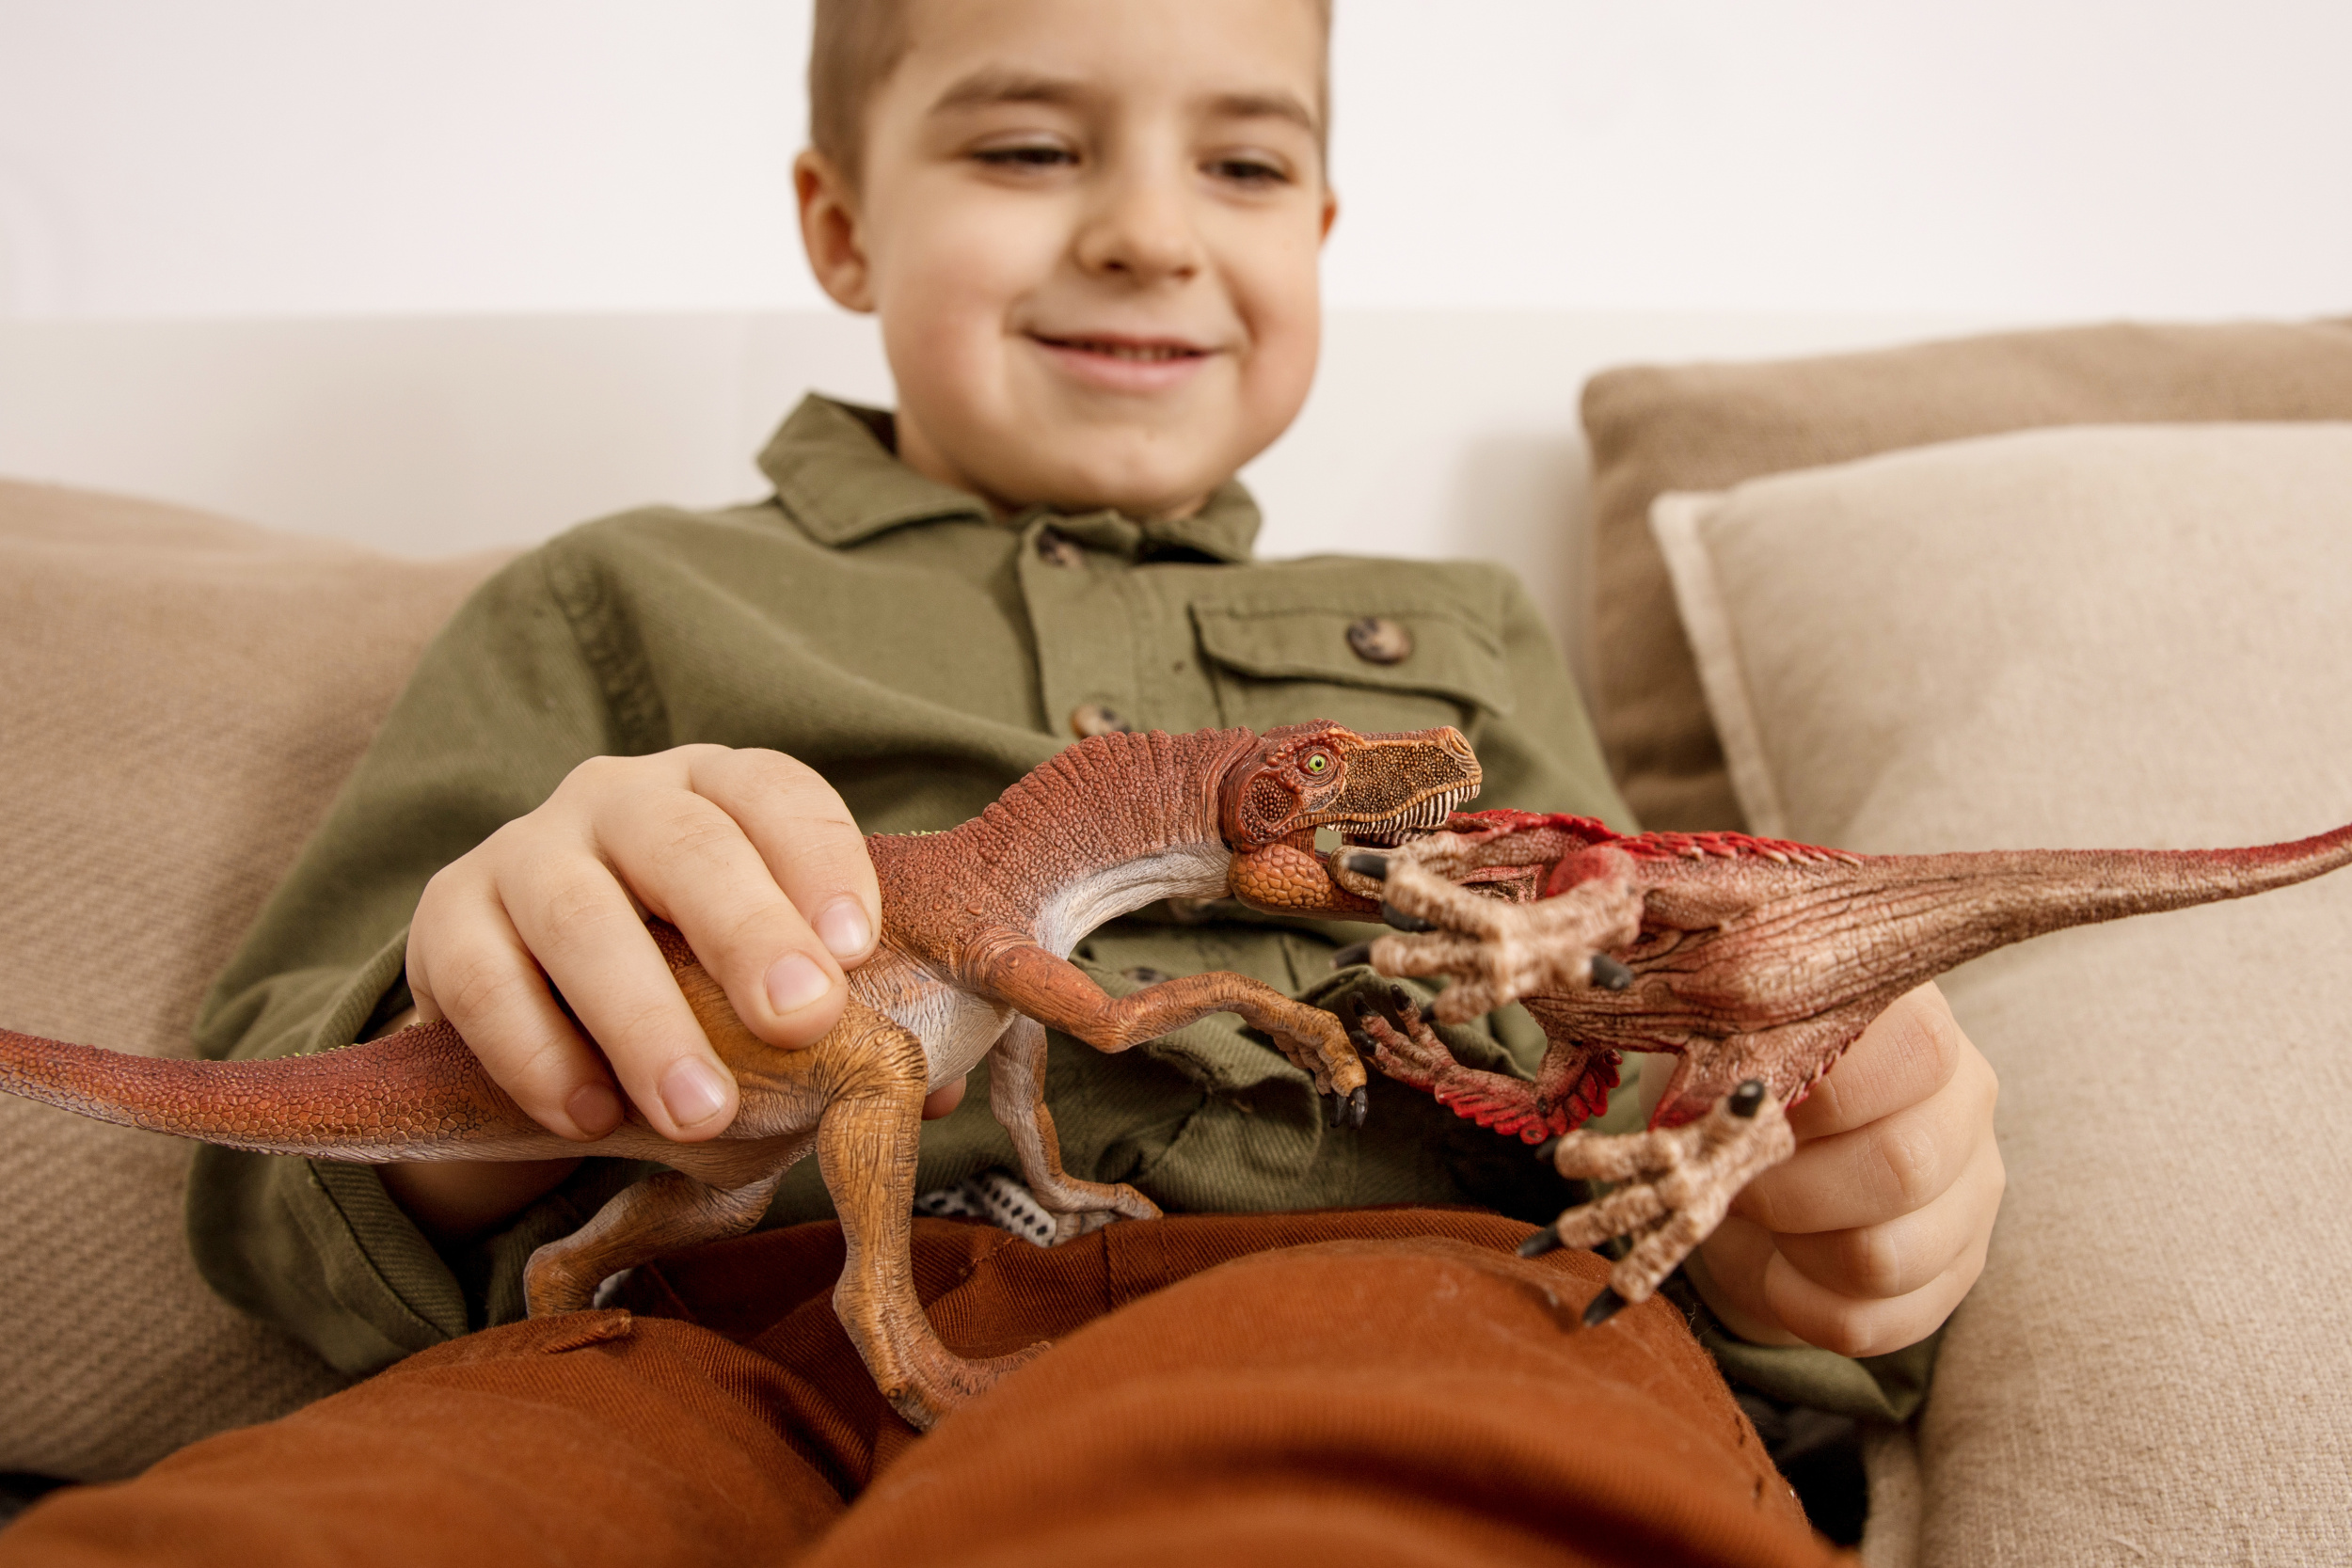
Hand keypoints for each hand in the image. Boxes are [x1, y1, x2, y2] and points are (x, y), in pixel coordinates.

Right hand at [382, 746, 896, 1240]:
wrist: (533, 1012)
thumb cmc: (688, 985)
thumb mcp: (762, 981)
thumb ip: (844, 1018)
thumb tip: (928, 1091)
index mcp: (720, 790)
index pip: (778, 795)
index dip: (823, 863)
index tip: (860, 951)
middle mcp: (621, 798)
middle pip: (686, 844)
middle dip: (750, 932)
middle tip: (803, 1018)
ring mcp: (525, 850)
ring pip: (580, 913)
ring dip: (645, 1018)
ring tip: (702, 1112)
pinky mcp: (446, 922)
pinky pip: (483, 980)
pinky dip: (539, 1053)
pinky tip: (591, 1116)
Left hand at [1684, 982, 2003, 1357]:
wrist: (1755, 1170)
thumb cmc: (1742, 1091)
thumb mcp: (1730, 1051)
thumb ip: (1739, 1051)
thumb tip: (1734, 1095)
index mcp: (1915, 1022)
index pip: (1918, 1048)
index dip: (1825, 1092)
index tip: (1752, 1107)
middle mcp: (1964, 1101)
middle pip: (1904, 1166)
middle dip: (1789, 1188)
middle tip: (1738, 1179)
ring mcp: (1972, 1191)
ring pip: (1887, 1256)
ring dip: (1794, 1248)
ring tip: (1762, 1218)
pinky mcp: (1955, 1271)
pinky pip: (1873, 1320)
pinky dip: (1800, 1303)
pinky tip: (1779, 1268)